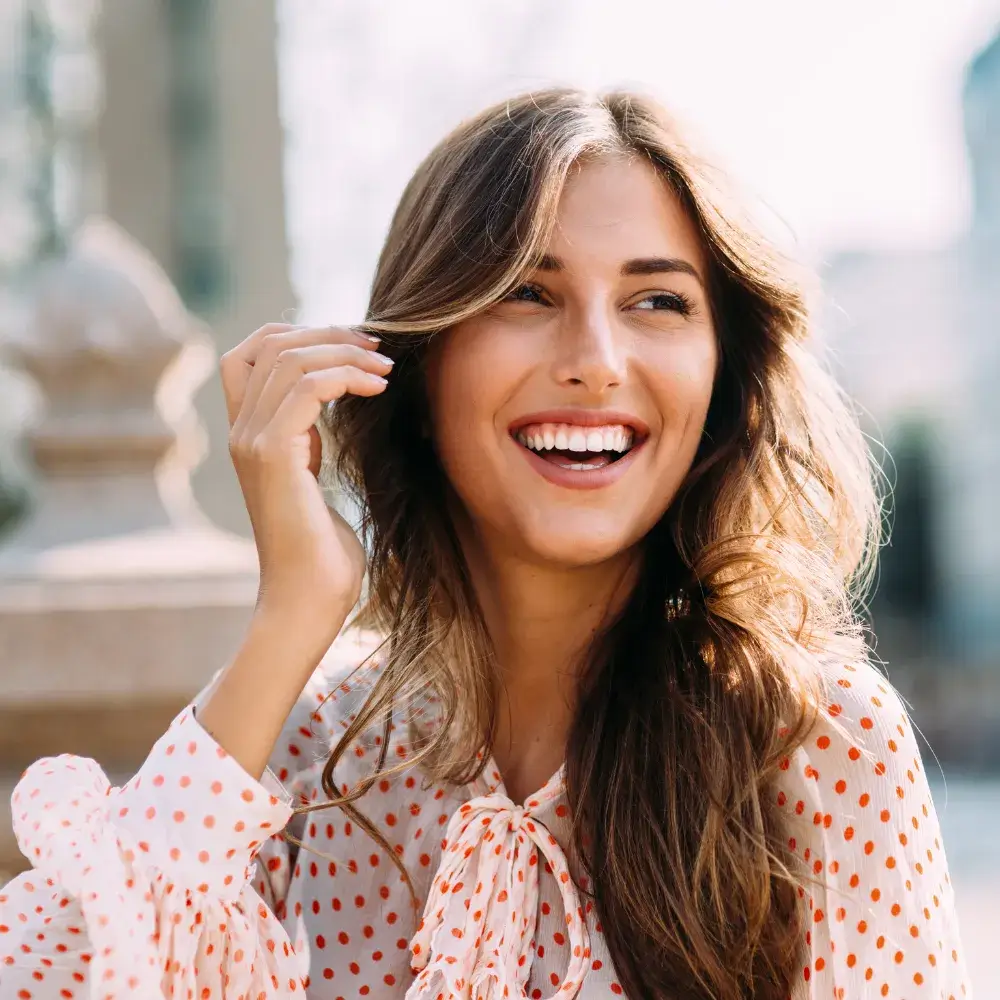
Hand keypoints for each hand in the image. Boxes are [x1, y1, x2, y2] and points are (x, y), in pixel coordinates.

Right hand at [221, 323, 390, 629]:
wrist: (308, 601)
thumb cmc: (322, 553)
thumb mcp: (313, 479)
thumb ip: (309, 441)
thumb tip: (336, 401)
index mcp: (248, 434)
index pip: (249, 352)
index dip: (299, 333)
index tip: (355, 345)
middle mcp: (241, 431)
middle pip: (270, 343)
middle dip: (329, 334)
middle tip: (379, 347)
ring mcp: (251, 441)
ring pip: (289, 357)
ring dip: (345, 352)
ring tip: (387, 368)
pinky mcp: (272, 455)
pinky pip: (307, 387)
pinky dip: (346, 375)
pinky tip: (379, 388)